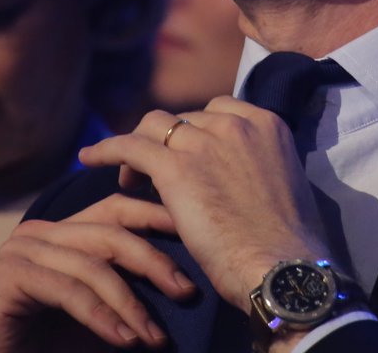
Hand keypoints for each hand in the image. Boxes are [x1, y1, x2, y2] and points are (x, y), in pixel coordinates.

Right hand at [0, 194, 196, 351]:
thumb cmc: (52, 348)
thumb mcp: (103, 315)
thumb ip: (131, 292)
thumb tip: (186, 283)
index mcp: (63, 232)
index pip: (116, 209)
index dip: (155, 217)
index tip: (194, 234)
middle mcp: (40, 232)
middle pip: (110, 232)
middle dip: (153, 261)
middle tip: (187, 292)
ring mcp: (21, 250)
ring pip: (93, 264)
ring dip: (131, 303)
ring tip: (156, 338)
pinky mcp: (9, 277)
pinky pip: (69, 291)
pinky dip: (102, 317)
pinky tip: (125, 341)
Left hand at [79, 96, 331, 311]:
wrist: (281, 266)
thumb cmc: (288, 243)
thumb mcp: (282, 182)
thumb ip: (256, 164)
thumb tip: (234, 175)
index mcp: (266, 124)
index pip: (218, 111)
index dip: (198, 132)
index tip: (189, 155)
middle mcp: (235, 123)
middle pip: (185, 119)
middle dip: (171, 143)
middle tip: (159, 176)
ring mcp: (204, 140)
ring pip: (155, 125)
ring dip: (142, 147)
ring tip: (131, 178)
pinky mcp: (175, 166)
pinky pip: (129, 145)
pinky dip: (106, 150)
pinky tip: (89, 158)